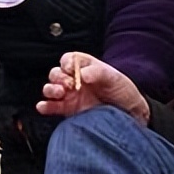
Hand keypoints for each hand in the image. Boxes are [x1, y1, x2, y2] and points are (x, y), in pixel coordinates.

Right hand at [35, 53, 149, 123]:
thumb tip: (82, 74)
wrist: (130, 113)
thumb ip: (98, 72)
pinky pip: (51, 107)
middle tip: (68, 84)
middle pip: (57, 74)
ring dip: (50, 89)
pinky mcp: (68, 110)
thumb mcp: (114, 77)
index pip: (68, 60)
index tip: (70, 69)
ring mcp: (70, 95)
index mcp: (84, 67)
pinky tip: (44, 107)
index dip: (67, 62)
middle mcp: (74, 80)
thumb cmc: (122, 91)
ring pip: (51, 89)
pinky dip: (44, 106)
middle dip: (58, 77)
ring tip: (59, 93)